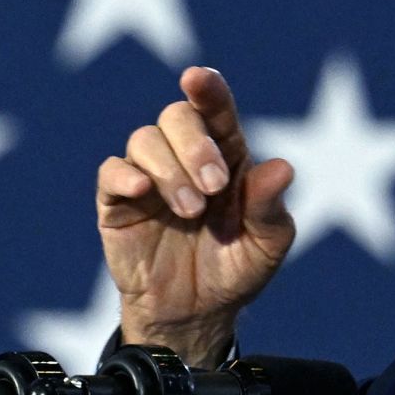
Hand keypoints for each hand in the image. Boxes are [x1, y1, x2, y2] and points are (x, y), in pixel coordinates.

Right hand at [97, 66, 294, 367]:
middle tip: (213, 186)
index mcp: (226, 156)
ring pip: (145, 140)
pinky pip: (111, 171)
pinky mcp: (118, 203)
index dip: (208, 89)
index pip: (216, 110)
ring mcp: (149, 177)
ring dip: (169, 170)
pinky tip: (141, 189)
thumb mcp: (266, 245)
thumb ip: (270, 207)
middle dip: (195, 144)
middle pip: (177, 116)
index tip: (198, 78)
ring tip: (191, 211)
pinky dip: (124, 174)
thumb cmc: (236, 270)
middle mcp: (185, 157)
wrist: (196, 316)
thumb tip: (282, 167)